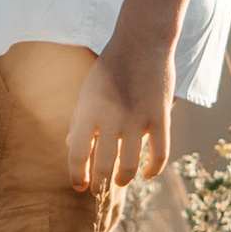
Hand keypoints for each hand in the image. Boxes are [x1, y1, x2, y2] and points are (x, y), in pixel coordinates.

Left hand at [65, 0, 194, 197]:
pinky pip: (160, 153)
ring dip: (124, 179)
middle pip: (103, 164)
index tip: (79, 186)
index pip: (77, 152)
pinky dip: (154, 169)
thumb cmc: (111, 65)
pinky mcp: (160, 115)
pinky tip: (149, 174)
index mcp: (89, 109)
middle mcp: (111, 116)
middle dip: (100, 184)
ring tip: (120, 181)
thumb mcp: (88, 89)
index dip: (77, 175)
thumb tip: (70, 145)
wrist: (142, 40)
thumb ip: (79, 118)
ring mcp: (137, 117)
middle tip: (100, 190)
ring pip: (131, 164)